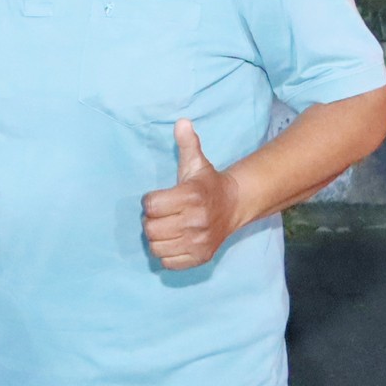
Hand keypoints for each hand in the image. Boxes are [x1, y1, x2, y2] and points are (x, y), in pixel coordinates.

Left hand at [142, 118, 244, 269]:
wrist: (235, 205)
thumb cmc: (207, 184)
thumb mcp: (197, 162)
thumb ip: (187, 143)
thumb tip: (182, 122)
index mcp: (191, 196)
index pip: (151, 205)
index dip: (151, 201)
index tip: (159, 198)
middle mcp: (196, 220)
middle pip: (151, 228)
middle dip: (152, 220)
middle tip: (163, 215)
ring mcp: (199, 241)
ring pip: (157, 247)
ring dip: (157, 238)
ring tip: (168, 228)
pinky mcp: (200, 257)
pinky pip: (168, 262)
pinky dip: (166, 254)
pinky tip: (175, 241)